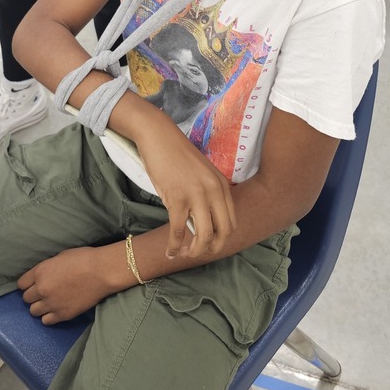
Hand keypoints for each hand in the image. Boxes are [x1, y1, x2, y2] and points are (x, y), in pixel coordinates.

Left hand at [18, 247, 113, 323]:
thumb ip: (46, 268)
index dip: (27, 284)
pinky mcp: (62, 315)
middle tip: (43, 292)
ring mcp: (51, 304)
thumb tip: (42, 275)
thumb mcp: (59, 257)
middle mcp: (42, 289)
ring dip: (39, 307)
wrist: (101, 272)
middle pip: (26, 299)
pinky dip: (49, 316)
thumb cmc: (83, 258)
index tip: (33, 284)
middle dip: (33, 295)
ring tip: (49, 302)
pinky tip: (55, 310)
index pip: (21, 284)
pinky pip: (46, 321)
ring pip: (33, 311)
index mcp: (40, 272)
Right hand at [137, 122, 235, 259]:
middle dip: (211, 249)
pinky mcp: (177, 196)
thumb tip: (203, 221)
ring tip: (184, 254)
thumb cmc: (175, 154)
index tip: (207, 244)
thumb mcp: (201, 173)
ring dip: (194, 251)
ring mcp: (197, 194)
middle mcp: (214, 191)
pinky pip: (178, 229)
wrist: (158, 135)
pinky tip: (170, 251)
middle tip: (197, 253)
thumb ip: (207, 193)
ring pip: (204, 235)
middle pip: (223, 232)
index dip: (221, 239)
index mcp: (222, 185)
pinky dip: (174, 245)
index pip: (231, 222)